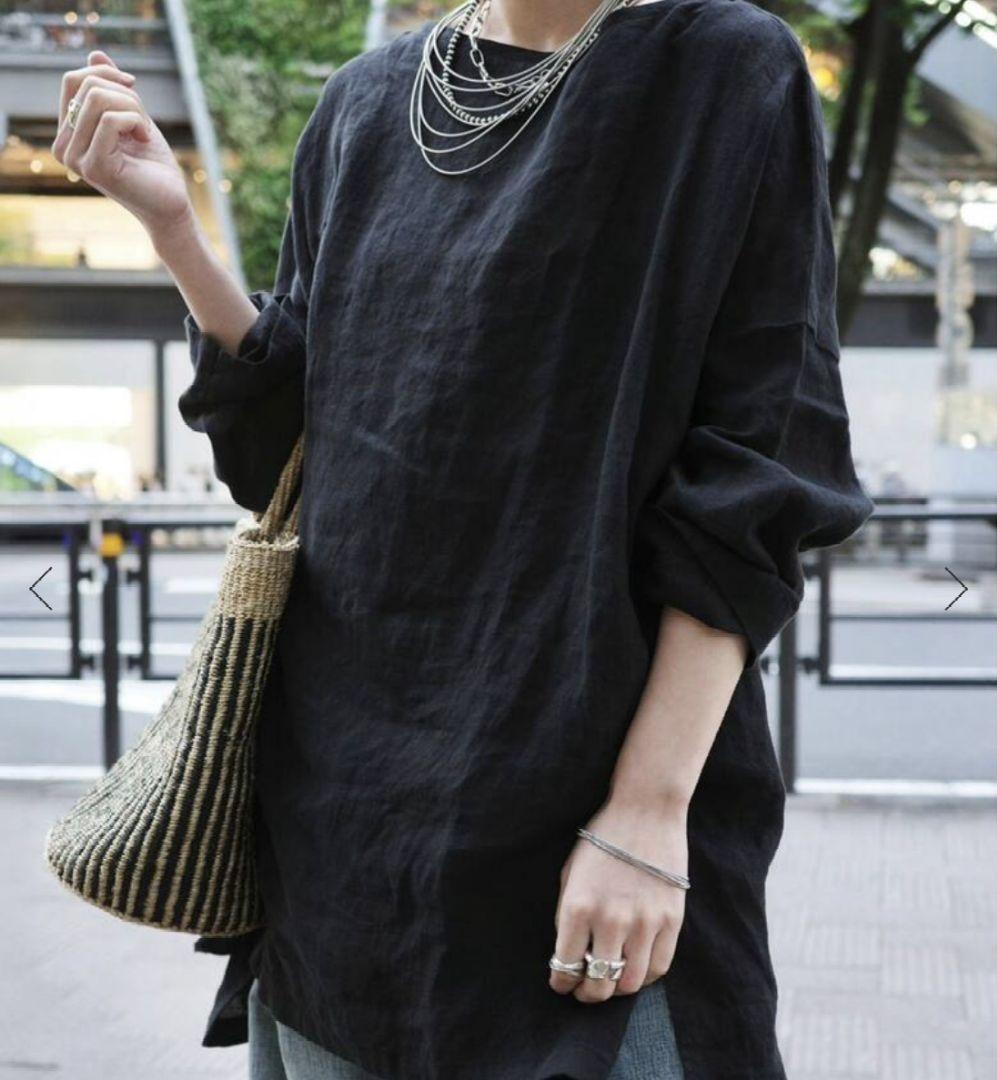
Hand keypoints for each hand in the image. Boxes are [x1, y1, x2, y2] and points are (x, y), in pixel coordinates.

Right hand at [51, 50, 194, 239]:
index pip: (72, 82)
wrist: (171, 203)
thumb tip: (94, 54)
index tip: (132, 84)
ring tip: (145, 131)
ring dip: (133, 108)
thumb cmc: (153, 164)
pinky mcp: (94, 167)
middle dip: (124, 93)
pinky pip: (110, 120)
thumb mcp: (132, 116)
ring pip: (97, 99)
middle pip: (86, 86)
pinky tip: (145, 138)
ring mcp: (76, 158)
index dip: (105, 73)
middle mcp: (64, 146)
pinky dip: (135, 121)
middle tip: (144, 120)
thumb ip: (112, 88)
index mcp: (68, 133)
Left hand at [549, 798, 687, 1002]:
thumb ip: (567, 915)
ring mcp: (644, 922)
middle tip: (584, 990)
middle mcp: (611, 920)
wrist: (645, 810)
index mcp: (578, 906)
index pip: (565, 967)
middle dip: (587, 994)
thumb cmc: (602, 838)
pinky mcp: (671, 920)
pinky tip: (635, 968)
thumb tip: (570, 951)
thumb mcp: (571, 872)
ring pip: (630, 983)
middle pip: (599, 984)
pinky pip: (659, 968)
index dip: (561, 983)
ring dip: (616, 989)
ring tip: (610, 982)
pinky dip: (645, 977)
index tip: (561, 984)